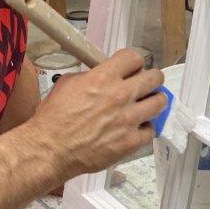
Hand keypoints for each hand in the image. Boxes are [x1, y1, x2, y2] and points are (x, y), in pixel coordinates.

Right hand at [27, 49, 165, 179]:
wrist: (50, 150)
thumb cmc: (53, 118)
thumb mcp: (67, 84)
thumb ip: (90, 76)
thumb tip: (103, 76)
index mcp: (103, 78)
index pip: (134, 58)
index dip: (134, 62)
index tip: (132, 69)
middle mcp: (120, 95)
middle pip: (155, 78)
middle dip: (152, 79)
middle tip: (146, 86)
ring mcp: (128, 119)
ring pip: (160, 102)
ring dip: (154, 101)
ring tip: (147, 105)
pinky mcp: (131, 141)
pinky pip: (151, 130)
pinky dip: (145, 128)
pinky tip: (136, 128)